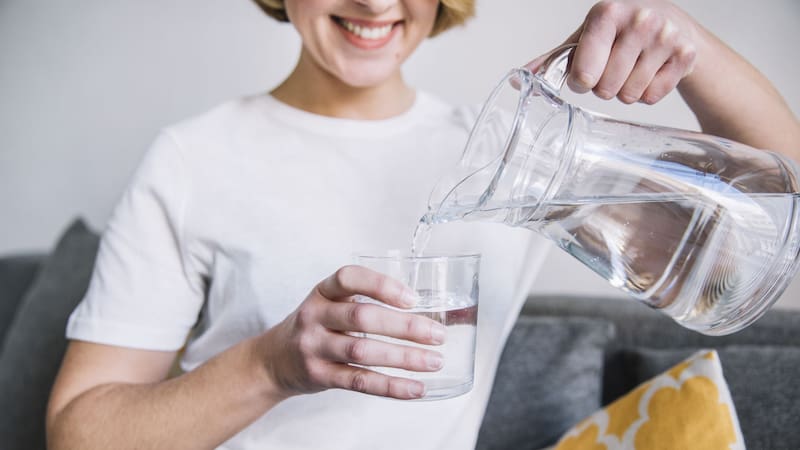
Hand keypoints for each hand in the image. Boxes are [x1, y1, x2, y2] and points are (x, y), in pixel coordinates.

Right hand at [255, 265, 445, 399]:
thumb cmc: (315, 327)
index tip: (412, 298)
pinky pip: (359, 381)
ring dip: (404, 358)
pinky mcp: (319, 375)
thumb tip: (422, 311)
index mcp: (322, 291)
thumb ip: (363, 302)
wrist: (273, 360)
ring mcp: (314, 347)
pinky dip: (390, 386)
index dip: (382, 285)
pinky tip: (415, 387)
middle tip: (437, 334)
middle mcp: (315, 316)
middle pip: (362, 317)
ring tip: (434, 361)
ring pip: (362, 352)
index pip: (349, 278)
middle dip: (405, 327)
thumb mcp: (329, 303)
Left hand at [526, 0, 698, 104]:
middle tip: (612, 68)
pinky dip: (647, 92)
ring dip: (625, 90)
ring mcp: (664, 37)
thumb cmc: (620, 30)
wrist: (671, 22)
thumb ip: (554, 59)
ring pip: (629, 95)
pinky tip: (649, 71)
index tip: (586, 74)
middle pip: (606, 89)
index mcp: (607, 14)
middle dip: (604, 86)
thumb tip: (519, 78)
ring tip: (631, 69)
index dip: (581, 81)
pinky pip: (652, 97)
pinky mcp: (685, 55)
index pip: (584, 72)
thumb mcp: (586, 37)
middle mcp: (638, 21)